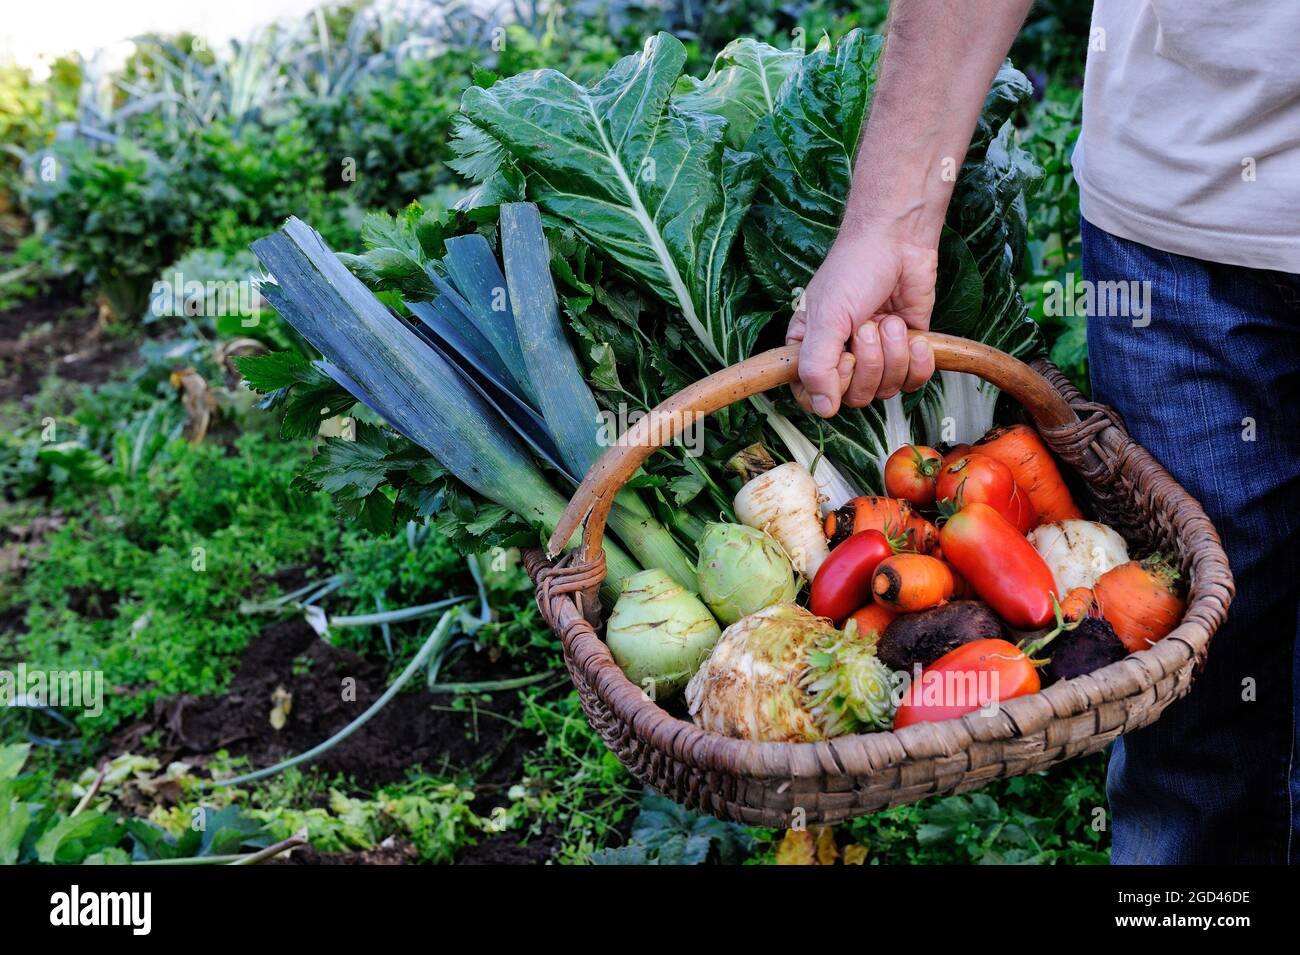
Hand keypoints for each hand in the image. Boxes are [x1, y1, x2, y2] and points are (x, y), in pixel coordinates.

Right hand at [786, 228, 937, 416]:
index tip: (842, 359)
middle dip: (869, 362)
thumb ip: (817, 366)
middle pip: (855, 397)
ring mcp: (876, 357)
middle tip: (867, 327)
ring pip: (885, 390)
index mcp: (811, 350)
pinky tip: (915, 338)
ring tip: (890, 321)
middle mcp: (841, 357)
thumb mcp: (826, 318)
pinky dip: (917, 362)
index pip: (813, 397)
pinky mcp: (905, 353)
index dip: (832, 387)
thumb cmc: (854, 270)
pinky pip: (912, 381)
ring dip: (893, 354)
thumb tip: (823, 409)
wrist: (898, 242)